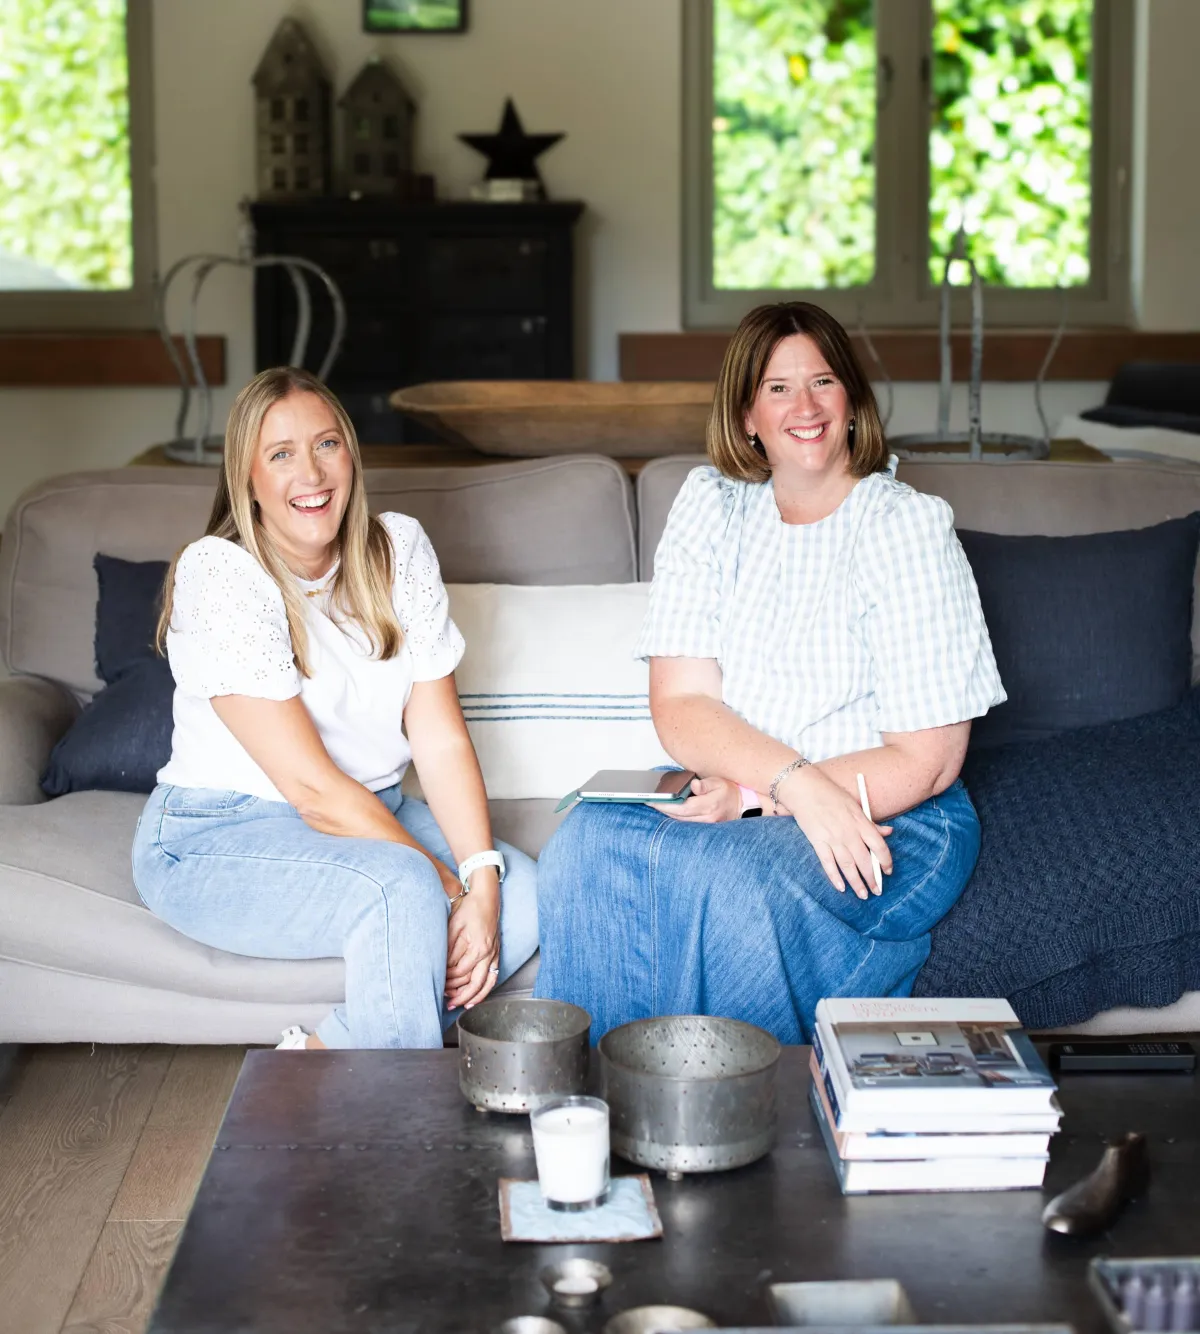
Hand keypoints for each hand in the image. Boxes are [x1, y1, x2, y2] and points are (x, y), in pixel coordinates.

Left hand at [444, 870, 500, 1009]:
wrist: (487, 898)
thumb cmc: (470, 908)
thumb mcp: (454, 925)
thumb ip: (449, 947)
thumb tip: (443, 966)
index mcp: (478, 946)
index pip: (461, 972)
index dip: (448, 979)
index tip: (439, 981)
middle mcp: (489, 953)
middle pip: (474, 983)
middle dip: (459, 996)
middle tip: (447, 1002)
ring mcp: (494, 955)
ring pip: (486, 984)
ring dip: (472, 997)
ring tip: (460, 1005)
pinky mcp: (496, 954)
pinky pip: (493, 978)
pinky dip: (485, 990)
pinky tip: (475, 997)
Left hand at [659, 775, 741, 822]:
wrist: (742, 804)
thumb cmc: (729, 790)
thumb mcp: (719, 782)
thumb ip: (705, 784)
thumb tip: (694, 785)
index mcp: (709, 805)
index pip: (682, 807)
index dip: (666, 805)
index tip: (653, 800)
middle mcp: (707, 817)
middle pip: (678, 816)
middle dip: (662, 809)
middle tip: (648, 801)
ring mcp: (706, 824)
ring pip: (681, 821)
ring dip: (667, 813)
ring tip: (655, 804)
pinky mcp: (704, 826)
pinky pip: (686, 822)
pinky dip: (675, 816)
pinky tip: (667, 809)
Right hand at [777, 766, 892, 899]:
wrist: (804, 789)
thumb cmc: (830, 794)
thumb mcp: (855, 805)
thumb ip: (871, 822)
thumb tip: (888, 832)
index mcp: (860, 821)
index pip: (879, 846)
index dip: (885, 861)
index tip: (888, 871)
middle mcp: (849, 832)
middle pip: (864, 860)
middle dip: (872, 878)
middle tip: (877, 891)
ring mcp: (832, 838)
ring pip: (848, 866)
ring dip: (856, 883)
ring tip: (863, 895)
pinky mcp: (817, 842)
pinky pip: (828, 863)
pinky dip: (834, 877)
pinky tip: (840, 888)